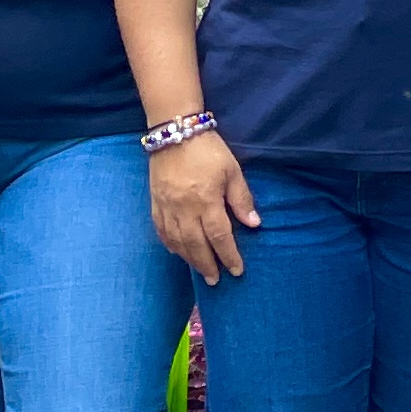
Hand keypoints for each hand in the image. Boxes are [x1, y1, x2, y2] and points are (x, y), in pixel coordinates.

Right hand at [148, 127, 257, 278]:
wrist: (174, 131)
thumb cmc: (208, 149)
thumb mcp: (232, 170)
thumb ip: (241, 199)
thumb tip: (254, 224)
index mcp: (206, 200)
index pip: (219, 236)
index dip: (228, 255)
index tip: (236, 270)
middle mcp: (184, 208)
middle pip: (196, 245)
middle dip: (207, 265)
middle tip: (215, 280)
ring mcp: (167, 206)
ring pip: (177, 241)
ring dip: (189, 259)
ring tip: (199, 271)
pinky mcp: (155, 201)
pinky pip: (160, 230)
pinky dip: (169, 244)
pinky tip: (177, 251)